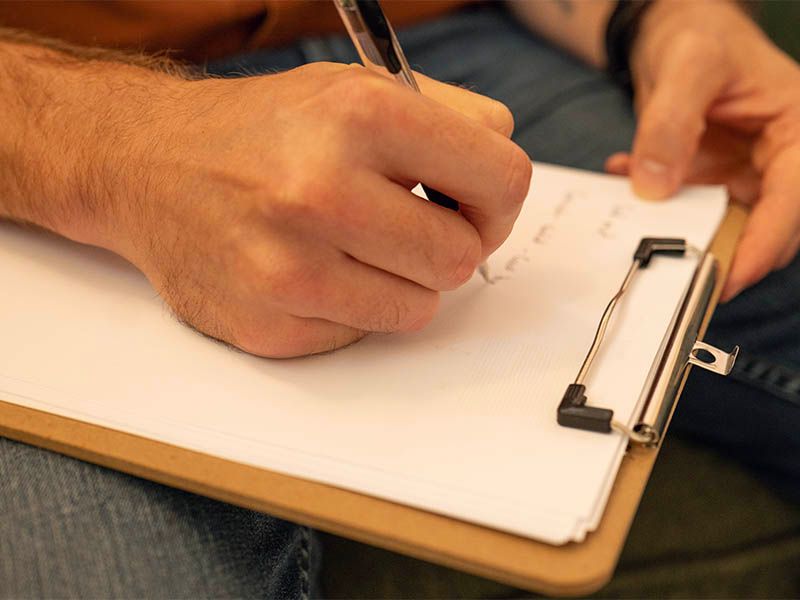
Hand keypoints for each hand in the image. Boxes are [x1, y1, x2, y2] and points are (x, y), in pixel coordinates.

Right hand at [83, 62, 530, 356]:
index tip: (471, 205)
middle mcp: (320, 191)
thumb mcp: (357, 88)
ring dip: (400, 283)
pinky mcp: (267, 326)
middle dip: (447, 247)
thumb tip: (503, 184)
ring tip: (354, 247)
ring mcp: (288, 268)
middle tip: (408, 228)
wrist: (147, 164)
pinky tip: (311, 272)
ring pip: (418, 309)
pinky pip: (361, 335)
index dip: (497, 201)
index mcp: (361, 117)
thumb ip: (453, 121)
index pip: (502, 181)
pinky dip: (351, 310)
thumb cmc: (263, 129)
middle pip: (462, 259)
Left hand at [604, 0, 799, 300]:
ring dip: (683, 233)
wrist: (676, 32)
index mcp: (796, 130)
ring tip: (641, 228)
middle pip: (767, 226)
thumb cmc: (699, 36)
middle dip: (725, 254)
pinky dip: (658, 209)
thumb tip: (654, 187)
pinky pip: (689, 210)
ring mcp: (745, 173)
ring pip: (725, 226)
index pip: (792, 199)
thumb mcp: (686, 67)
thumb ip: (670, 125)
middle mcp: (778, 159)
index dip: (764, 244)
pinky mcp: (713, 180)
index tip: (729, 277)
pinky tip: (626, 182)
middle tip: (677, 276)